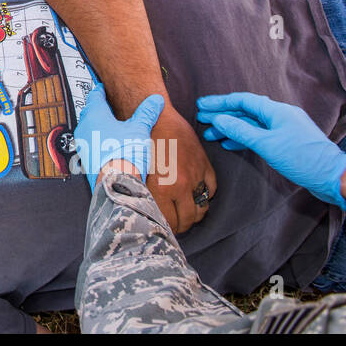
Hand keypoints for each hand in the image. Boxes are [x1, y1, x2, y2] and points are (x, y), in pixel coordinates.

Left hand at [73, 84, 163, 189]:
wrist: (116, 183)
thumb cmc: (125, 155)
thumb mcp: (140, 129)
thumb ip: (147, 112)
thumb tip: (155, 100)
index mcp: (95, 115)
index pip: (95, 95)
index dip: (101, 91)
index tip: (104, 88)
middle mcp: (85, 127)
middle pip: (90, 111)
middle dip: (100, 108)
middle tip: (109, 106)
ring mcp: (83, 144)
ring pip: (90, 128)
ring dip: (99, 125)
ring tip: (113, 126)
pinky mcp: (86, 158)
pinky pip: (91, 143)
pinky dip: (99, 140)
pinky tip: (110, 145)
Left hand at [146, 106, 216, 233]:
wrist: (153, 117)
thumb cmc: (137, 143)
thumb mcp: (134, 172)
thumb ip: (141, 194)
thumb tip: (143, 213)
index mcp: (156, 189)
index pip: (166, 223)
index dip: (165, 228)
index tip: (163, 228)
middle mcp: (177, 186)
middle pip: (186, 221)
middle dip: (181, 226)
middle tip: (176, 225)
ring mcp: (192, 176)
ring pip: (201, 209)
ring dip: (195, 214)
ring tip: (187, 213)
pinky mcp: (203, 164)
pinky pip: (211, 189)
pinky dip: (206, 194)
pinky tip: (197, 194)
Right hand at [197, 92, 345, 209]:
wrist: (332, 177)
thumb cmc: (302, 159)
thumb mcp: (267, 144)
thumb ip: (241, 131)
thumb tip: (220, 120)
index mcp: (277, 111)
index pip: (243, 101)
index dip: (221, 102)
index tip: (203, 105)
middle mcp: (281, 116)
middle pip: (247, 112)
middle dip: (224, 116)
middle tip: (202, 120)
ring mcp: (284, 129)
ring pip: (252, 125)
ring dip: (232, 129)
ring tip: (212, 135)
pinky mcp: (287, 142)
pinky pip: (260, 135)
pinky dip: (245, 138)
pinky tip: (231, 143)